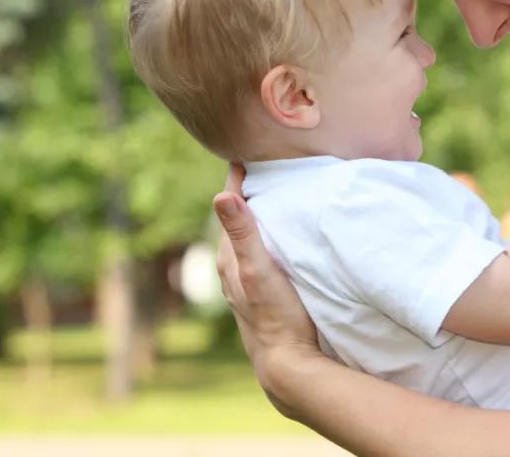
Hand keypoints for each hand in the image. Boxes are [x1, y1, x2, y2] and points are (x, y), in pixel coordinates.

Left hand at [214, 163, 320, 417]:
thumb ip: (243, 235)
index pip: (229, 202)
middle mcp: (232, 265)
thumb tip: (221, 195)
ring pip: (251, 233)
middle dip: (251, 188)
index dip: (238, 175)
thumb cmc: (276, 316)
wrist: (288, 365)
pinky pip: (263, 249)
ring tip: (280, 188)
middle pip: (239, 216)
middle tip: (268, 159)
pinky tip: (286, 231)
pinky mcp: (264, 289)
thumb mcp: (258, 271)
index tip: (249, 145)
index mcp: (228, 255)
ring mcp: (247, 279)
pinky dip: (272, 232)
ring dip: (262, 211)